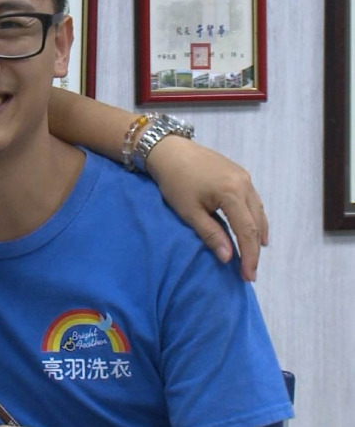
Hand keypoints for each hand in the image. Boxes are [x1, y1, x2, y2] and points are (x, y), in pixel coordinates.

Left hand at [145, 136, 267, 280]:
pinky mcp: (240, 173)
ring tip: (254, 254)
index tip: (248, 276)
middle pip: (257, 223)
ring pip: (258, 211)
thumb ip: (210, 234)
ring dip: (257, 233)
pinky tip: (252, 228)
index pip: (247, 232)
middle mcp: (244, 184)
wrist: (169, 150)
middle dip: (254, 249)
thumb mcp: (189, 212)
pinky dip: (254, 218)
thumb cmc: (175, 181)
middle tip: (250, 272)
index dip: (249, 256)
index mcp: (232, 193)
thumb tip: (228, 258)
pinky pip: (253, 200)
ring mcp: (244, 176)